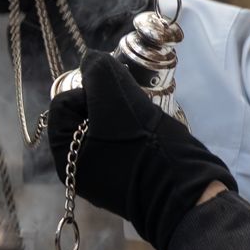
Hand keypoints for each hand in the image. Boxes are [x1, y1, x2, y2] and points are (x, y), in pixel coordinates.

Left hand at [47, 52, 236, 249]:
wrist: (186, 189)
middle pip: (84, 114)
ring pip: (106, 126)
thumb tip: (90, 60)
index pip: (63, 103)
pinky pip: (124, 142)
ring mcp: (105, 176)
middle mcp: (80, 170)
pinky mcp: (130, 177)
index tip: (113, 96)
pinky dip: (135, 131)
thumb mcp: (115, 96)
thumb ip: (97, 69)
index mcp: (65, 158)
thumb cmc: (143, 144)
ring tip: (142, 117)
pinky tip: (150, 132)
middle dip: (106, 102)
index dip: (87, 90)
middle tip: (128, 104)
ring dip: (123, 113)